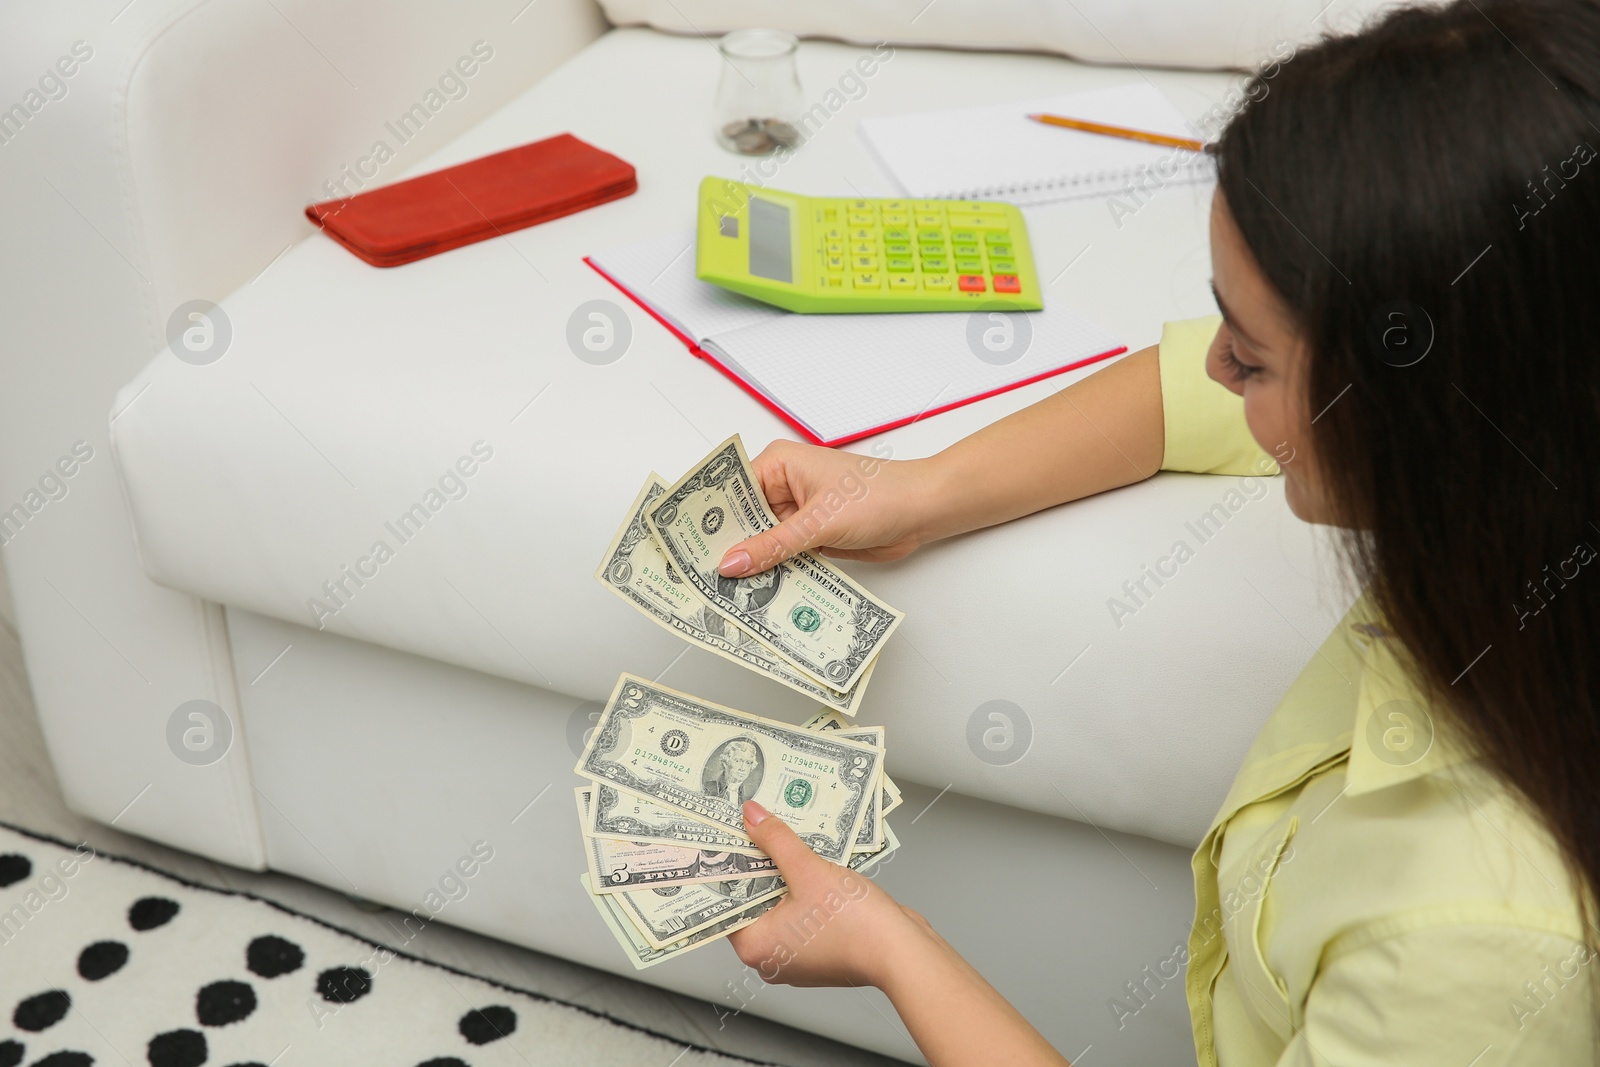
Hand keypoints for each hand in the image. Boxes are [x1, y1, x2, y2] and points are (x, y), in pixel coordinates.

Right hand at [718, 440, 942, 577]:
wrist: (922, 512)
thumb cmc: (880, 495)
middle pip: (743, 522)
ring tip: (724, 595)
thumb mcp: (817, 522)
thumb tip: (732, 563)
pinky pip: (784, 559)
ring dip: (752, 568)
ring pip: (762, 544)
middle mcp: (783, 487)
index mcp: (778, 465)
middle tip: (701, 579)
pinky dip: (775, 575)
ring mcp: (797, 515)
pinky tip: (758, 596)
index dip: (709, 519)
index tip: (684, 545)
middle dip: (728, 549)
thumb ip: (772, 546)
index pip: (730, 491)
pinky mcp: (812, 538)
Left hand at [726, 800, 927, 988]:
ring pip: (781, 904)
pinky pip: (804, 912)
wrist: (901, 951)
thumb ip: (777, 841)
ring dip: (786, 874)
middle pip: (754, 900)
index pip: (727, 900)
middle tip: (758, 827)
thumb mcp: (809, 870)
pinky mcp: (821, 949)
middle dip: (760, 864)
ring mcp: (798, 956)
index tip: (727, 837)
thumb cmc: (855, 924)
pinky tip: (814, 862)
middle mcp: (772, 957)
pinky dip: (806, 889)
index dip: (728, 866)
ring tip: (787, 838)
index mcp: (756, 946)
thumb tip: (753, 817)